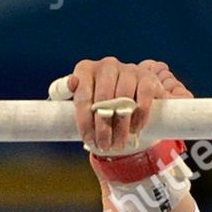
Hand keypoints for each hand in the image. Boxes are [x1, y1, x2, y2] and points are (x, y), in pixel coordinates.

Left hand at [53, 57, 192, 154]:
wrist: (127, 99)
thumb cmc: (96, 103)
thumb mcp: (75, 100)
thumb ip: (63, 92)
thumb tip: (71, 83)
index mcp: (86, 69)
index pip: (83, 96)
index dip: (85, 121)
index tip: (88, 140)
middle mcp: (107, 65)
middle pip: (104, 99)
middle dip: (103, 128)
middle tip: (105, 146)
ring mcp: (128, 69)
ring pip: (124, 99)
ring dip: (121, 126)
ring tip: (119, 144)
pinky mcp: (147, 77)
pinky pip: (144, 96)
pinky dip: (140, 116)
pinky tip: (135, 130)